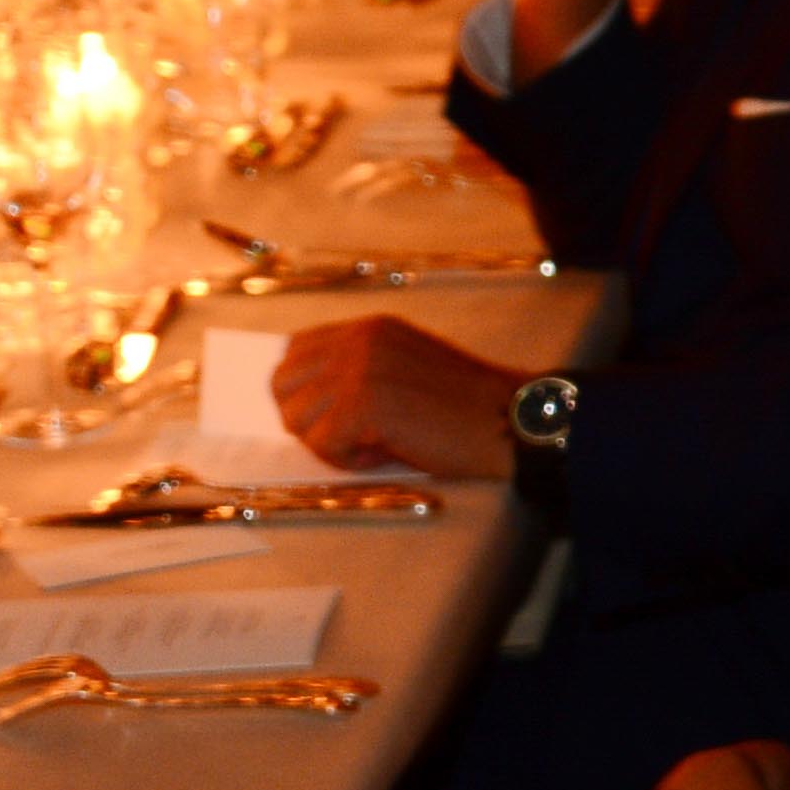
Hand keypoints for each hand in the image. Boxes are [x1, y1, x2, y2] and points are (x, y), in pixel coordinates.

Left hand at [265, 316, 519, 479]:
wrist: (506, 420)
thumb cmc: (460, 407)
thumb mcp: (403, 368)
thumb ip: (357, 369)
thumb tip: (299, 399)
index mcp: (368, 328)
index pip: (294, 352)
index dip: (301, 392)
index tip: (326, 414)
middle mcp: (358, 340)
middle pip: (283, 387)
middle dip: (307, 420)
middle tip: (350, 436)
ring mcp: (359, 368)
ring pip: (299, 420)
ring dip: (330, 443)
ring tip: (374, 444)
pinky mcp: (364, 403)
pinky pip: (323, 445)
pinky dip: (348, 460)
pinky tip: (383, 453)